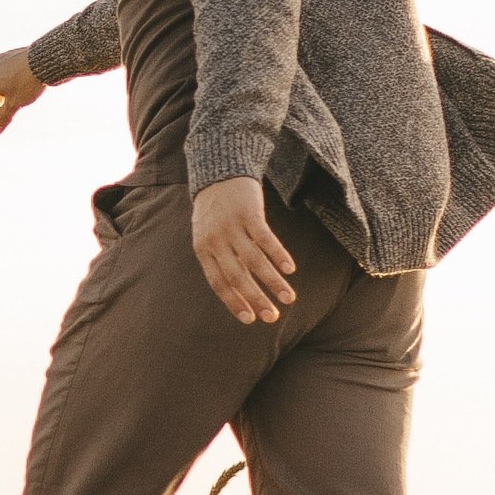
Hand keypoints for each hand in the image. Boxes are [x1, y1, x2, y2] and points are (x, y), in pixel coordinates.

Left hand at [191, 176, 296, 323]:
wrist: (218, 175)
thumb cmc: (215, 211)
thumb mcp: (210, 236)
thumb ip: (224, 259)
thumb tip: (242, 289)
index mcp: (204, 250)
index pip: (218, 282)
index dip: (234, 302)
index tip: (250, 319)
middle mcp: (215, 241)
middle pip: (237, 276)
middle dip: (256, 299)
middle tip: (273, 318)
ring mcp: (231, 227)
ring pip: (254, 261)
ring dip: (272, 282)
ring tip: (289, 298)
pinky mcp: (248, 213)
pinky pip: (264, 239)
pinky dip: (278, 255)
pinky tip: (290, 269)